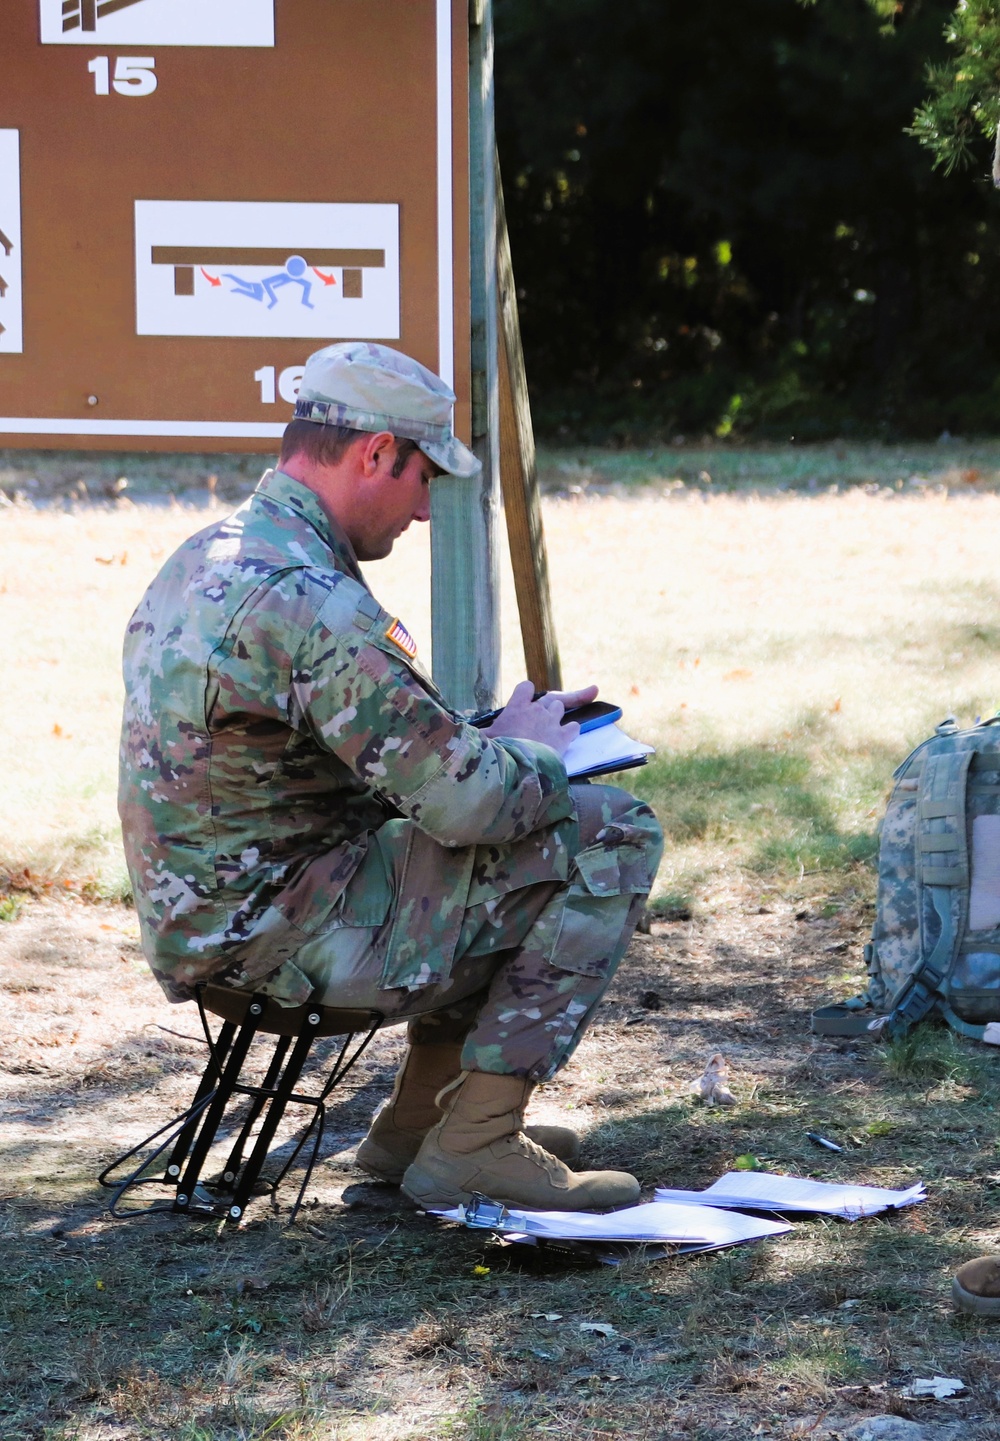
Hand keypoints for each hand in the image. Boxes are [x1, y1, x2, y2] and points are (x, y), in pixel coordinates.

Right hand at [483, 680, 597, 757]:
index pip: (525, 687)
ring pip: (560, 708)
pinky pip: (574, 727)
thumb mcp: (483, 740)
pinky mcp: (563, 736)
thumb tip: (462, 727)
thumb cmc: (497, 752)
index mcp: (517, 707)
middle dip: (544, 708)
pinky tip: (566, 738)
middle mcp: (536, 710)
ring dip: (556, 716)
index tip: (524, 702)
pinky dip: (571, 731)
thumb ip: (478, 732)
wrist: (518, 768)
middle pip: (547, 699)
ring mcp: (552, 721)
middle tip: (537, 723)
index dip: (526, 694)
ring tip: (549, 729)